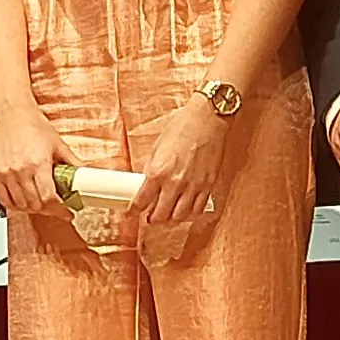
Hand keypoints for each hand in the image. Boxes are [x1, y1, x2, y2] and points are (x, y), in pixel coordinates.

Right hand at [0, 108, 66, 228]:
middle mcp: (21, 171)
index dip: (59, 210)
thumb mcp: (58, 144)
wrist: (12, 115)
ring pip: (20, 205)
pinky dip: (15, 206)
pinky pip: (5, 200)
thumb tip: (85, 176)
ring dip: (33, 209)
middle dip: (48, 210)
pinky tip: (24, 202)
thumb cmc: (33, 126)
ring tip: (41, 204)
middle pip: (35, 205)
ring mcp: (6, 174)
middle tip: (56, 208)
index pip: (49, 198)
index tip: (67, 213)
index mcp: (38, 164)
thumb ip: (72, 163)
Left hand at [135, 91, 238, 255]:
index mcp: (158, 172)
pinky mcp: (208, 185)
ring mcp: (193, 186)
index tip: (131, 213)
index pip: (141, 202)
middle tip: (150, 218)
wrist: (207, 119)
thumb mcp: (157, 147)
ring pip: (179, 217)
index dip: (133, 211)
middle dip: (152, 220)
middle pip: (160, 216)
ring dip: (170, 220)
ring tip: (167, 216)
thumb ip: (152, 168)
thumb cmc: (182, 127)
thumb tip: (147, 182)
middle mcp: (175, 183)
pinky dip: (189, 214)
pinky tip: (185, 210)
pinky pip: (197, 209)